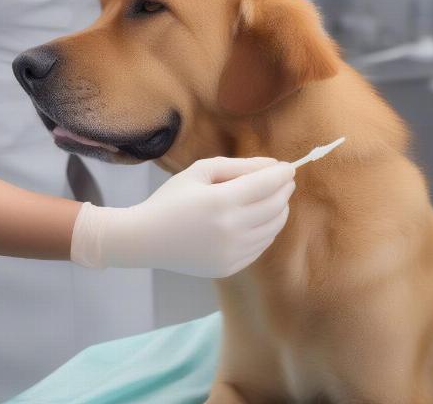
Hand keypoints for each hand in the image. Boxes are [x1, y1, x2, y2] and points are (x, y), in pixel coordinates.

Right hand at [71, 157, 295, 276]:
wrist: (145, 239)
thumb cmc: (171, 199)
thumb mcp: (200, 171)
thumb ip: (239, 166)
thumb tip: (272, 166)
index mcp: (222, 201)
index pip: (267, 185)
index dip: (282, 174)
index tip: (288, 167)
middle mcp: (231, 229)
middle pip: (275, 206)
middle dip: (284, 190)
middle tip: (283, 180)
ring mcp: (232, 252)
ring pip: (273, 228)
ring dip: (280, 209)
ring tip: (272, 198)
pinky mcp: (230, 267)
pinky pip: (261, 245)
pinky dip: (266, 229)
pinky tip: (258, 218)